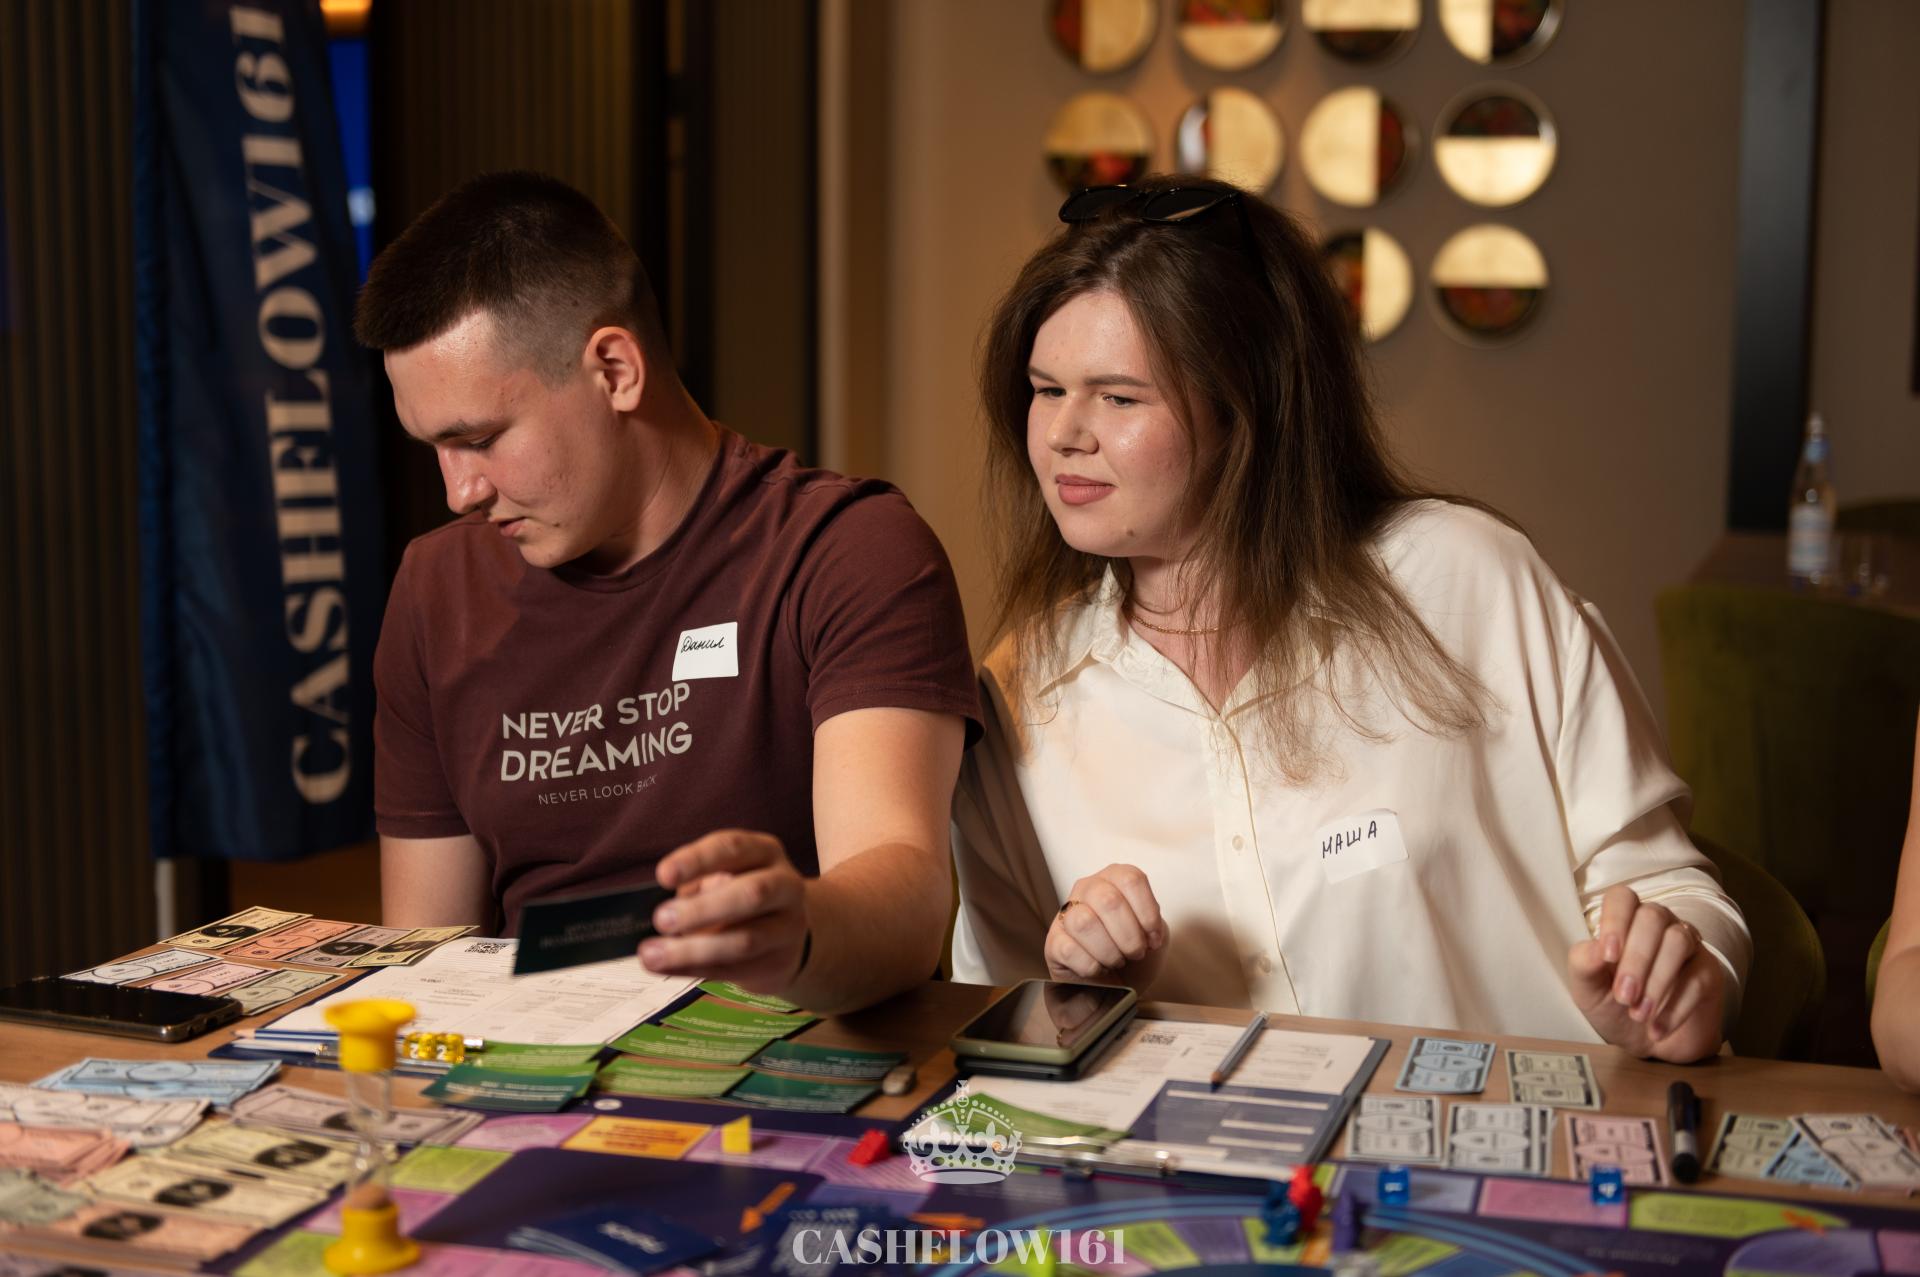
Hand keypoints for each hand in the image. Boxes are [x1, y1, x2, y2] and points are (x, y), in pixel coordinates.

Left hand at [639, 830, 808, 993]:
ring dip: (693, 949)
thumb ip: (697, 886)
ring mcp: (788, 926)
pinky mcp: (779, 962)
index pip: (732, 848)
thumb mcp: (722, 877)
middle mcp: (785, 885)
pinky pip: (735, 969)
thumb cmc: (738, 897)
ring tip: (652, 954)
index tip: (663, 876)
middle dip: (701, 909)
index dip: (697, 860)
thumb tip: (661, 910)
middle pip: (751, 894)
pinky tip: (667, 968)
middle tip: (661, 920)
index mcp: (765, 851)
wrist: (785, 935)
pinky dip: (695, 969)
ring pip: (745, 940)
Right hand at [1045, 864, 1168, 988]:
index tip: (1153, 937)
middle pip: (1109, 900)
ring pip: (1085, 923)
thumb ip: (1154, 926)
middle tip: (1136, 953)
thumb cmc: (1134, 951)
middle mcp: (1088, 888)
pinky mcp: (1054, 942)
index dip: (1147, 913)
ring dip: (1110, 952)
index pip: (1131, 880)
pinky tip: (1099, 968)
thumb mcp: (1155, 933)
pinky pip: (1069, 950)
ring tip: (1117, 961)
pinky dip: (1092, 966)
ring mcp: (1067, 914)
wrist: (1118, 981)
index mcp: (1115, 878)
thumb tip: (1146, 934)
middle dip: (1129, 936)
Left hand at [1568, 885, 1726, 1061]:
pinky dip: (1675, 1007)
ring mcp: (1688, 944)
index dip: (1615, 920)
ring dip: (1657, 981)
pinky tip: (1657, 1028)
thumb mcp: (1587, 989)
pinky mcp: (1708, 971)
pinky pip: (1698, 978)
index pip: (1622, 897)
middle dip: (1636, 958)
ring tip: (1639, 1014)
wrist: (1645, 1043)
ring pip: (1678, 941)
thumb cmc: (1612, 1006)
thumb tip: (1594, 948)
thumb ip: (1584, 964)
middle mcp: (1659, 924)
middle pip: (1652, 917)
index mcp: (1624, 921)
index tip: (1608, 956)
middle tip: (1624, 996)